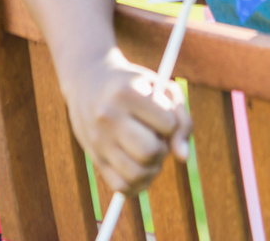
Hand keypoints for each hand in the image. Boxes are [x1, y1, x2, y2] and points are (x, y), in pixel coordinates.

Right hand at [61, 50, 191, 195]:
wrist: (87, 82)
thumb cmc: (133, 85)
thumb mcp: (160, 87)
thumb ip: (181, 119)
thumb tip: (183, 157)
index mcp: (126, 92)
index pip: (168, 124)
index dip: (172, 124)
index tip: (160, 115)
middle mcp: (108, 116)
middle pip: (150, 152)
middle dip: (162, 148)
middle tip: (156, 138)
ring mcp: (98, 139)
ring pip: (138, 174)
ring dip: (153, 168)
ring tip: (149, 152)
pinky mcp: (95, 158)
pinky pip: (123, 187)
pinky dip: (139, 184)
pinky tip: (140, 167)